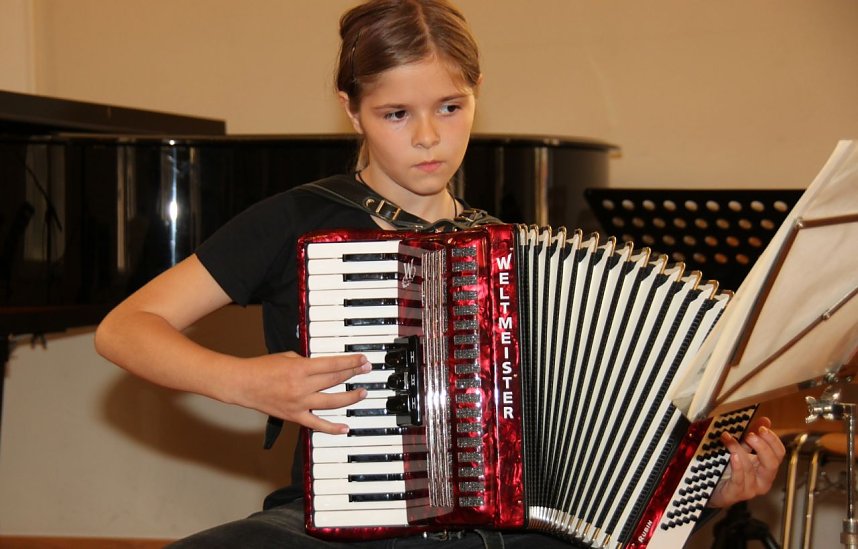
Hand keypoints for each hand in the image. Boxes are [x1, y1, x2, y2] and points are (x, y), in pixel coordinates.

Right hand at [234, 352, 372, 434]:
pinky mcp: (294, 416)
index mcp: (300, 368)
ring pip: (331, 402)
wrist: (243, 384)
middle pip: (335, 380)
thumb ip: (307, 362)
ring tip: (362, 393)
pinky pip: (317, 425)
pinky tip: (345, 428)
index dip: (351, 362)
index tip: (362, 360)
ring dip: (350, 398)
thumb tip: (323, 367)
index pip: (333, 364)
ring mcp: (299, 403)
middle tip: (366, 370)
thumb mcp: (287, 356)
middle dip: (354, 374)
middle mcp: (302, 386)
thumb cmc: (262, 368)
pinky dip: (332, 428)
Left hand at [707, 416, 785, 507]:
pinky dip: (737, 467)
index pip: (779, 453)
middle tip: (751, 435)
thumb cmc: (731, 470)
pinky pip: (739, 479)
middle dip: (762, 447)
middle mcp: (763, 480)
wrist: (714, 490)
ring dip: (739, 450)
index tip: (762, 428)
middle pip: (772, 463)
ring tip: (729, 438)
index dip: (772, 440)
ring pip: (750, 468)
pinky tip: (733, 456)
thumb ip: (754, 436)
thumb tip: (765, 420)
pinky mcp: (736, 493)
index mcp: (767, 468)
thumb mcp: (743, 450)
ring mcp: (751, 488)